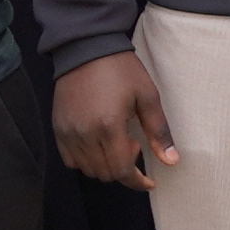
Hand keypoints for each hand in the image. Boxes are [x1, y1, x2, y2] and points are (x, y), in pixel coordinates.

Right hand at [52, 52, 175, 187]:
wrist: (87, 48)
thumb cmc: (120, 69)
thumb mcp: (147, 96)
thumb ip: (159, 131)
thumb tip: (171, 160)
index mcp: (109, 126)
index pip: (122, 171)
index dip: (138, 182)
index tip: (149, 181)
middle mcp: (85, 133)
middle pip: (105, 173)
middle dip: (124, 168)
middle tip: (133, 144)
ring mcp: (68, 132)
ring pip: (88, 169)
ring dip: (106, 165)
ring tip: (116, 141)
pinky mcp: (58, 127)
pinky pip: (70, 159)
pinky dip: (86, 160)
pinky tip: (98, 143)